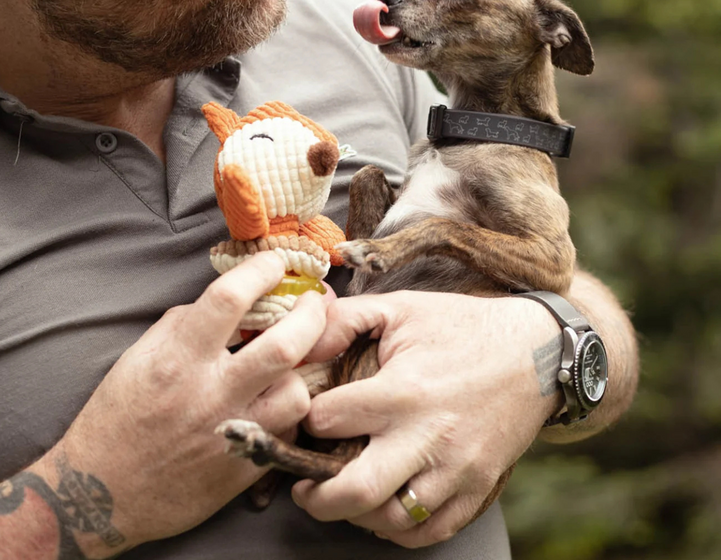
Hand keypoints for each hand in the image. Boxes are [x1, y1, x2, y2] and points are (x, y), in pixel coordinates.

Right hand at [42, 252, 327, 550]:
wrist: (102, 495)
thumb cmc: (117, 417)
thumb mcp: (138, 357)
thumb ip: (184, 324)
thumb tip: (229, 302)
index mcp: (177, 360)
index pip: (229, 299)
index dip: (261, 271)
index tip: (275, 263)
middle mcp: (209, 396)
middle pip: (284, 346)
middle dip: (311, 315)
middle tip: (314, 304)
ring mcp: (231, 436)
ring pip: (297, 395)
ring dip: (302, 372)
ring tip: (295, 363)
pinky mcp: (244, 471)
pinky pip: (288, 432)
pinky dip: (289, 411)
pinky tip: (278, 401)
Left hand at [291, 290, 561, 547]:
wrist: (536, 349)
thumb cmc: (461, 326)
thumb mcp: (401, 307)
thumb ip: (345, 319)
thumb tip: (303, 336)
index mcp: (404, 390)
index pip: (330, 420)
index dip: (305, 419)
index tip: (304, 418)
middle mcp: (429, 436)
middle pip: (358, 491)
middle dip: (317, 497)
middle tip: (302, 488)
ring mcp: (457, 468)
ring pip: (393, 520)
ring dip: (356, 515)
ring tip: (341, 495)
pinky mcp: (479, 487)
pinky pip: (433, 530)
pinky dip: (400, 529)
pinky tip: (383, 509)